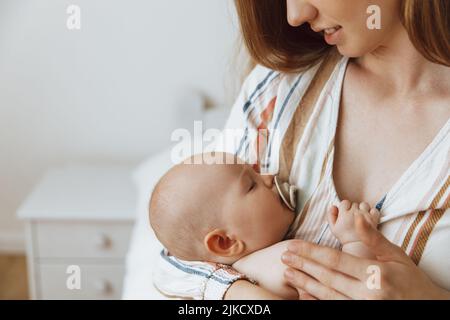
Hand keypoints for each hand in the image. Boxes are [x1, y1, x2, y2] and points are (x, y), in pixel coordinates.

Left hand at [281, 212, 449, 299]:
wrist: (429, 307)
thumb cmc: (412, 279)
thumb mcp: (396, 254)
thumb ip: (373, 237)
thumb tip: (357, 217)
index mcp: (375, 273)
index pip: (335, 260)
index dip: (311, 252)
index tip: (293, 245)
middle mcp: (367, 292)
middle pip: (327, 276)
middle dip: (303, 265)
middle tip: (284, 256)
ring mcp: (363, 306)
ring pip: (327, 294)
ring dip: (305, 283)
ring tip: (288, 273)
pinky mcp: (361, 313)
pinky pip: (334, 306)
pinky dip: (317, 299)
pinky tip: (303, 292)